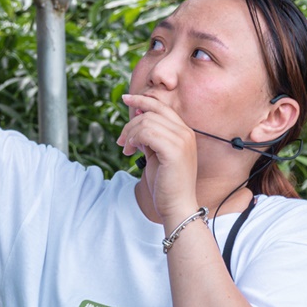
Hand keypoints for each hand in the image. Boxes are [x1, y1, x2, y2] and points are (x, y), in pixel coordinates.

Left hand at [118, 93, 199, 224]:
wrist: (177, 206)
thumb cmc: (166, 184)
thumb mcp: (155, 155)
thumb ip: (149, 138)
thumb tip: (136, 121)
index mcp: (184, 132)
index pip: (161, 107)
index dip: (142, 100)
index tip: (126, 99)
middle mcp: (186, 133)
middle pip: (151, 112)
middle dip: (130, 124)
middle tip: (121, 141)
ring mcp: (182, 140)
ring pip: (146, 122)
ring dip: (130, 133)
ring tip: (126, 149)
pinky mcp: (174, 150)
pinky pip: (148, 133)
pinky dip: (135, 139)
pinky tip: (131, 150)